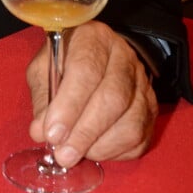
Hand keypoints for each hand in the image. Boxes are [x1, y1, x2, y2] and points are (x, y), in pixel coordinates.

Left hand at [27, 21, 157, 166]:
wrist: (94, 57)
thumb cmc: (63, 63)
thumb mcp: (43, 69)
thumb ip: (42, 97)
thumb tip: (41, 132)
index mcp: (93, 37)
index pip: (86, 70)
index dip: (69, 105)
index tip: (52, 133)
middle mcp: (123, 56)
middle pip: (113, 98)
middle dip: (85, 133)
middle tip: (63, 155)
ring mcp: (142, 82)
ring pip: (131, 122)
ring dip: (100, 146)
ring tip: (75, 153)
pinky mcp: (152, 108)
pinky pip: (140, 138)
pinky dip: (116, 152)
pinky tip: (94, 150)